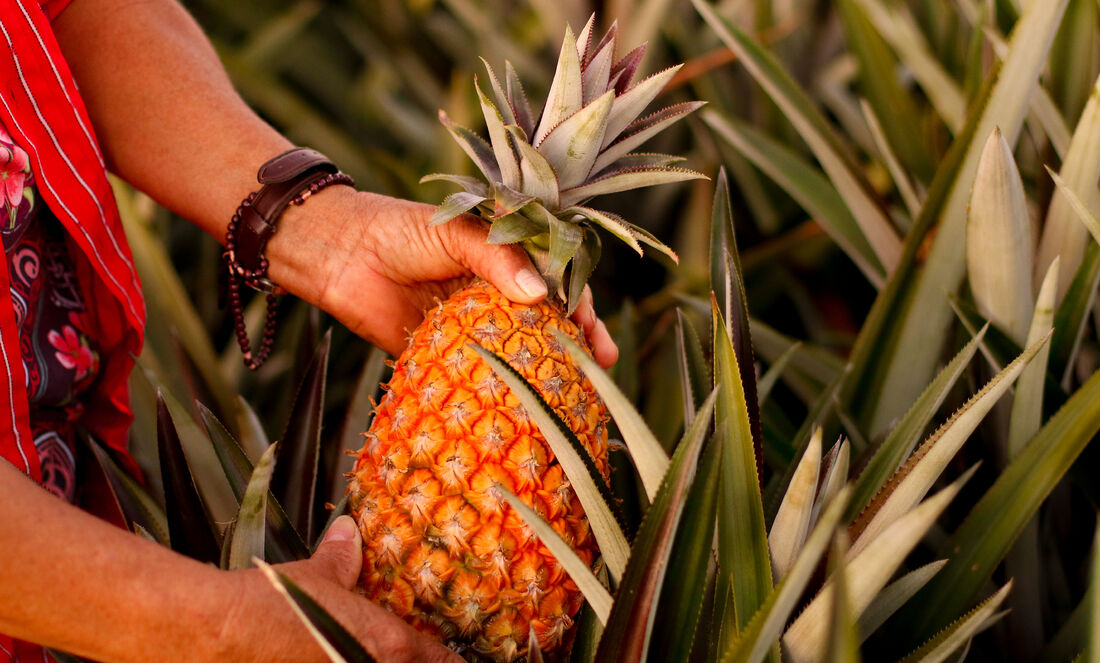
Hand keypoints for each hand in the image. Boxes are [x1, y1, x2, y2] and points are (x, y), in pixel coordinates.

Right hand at [218, 517, 460, 662]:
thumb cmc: (269, 606)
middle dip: (413, 662)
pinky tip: (320, 659)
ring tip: (352, 650)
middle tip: (402, 652)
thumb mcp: (315, 577)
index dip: (450, 662)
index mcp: (389, 648)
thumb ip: (341, 560)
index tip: (453, 659)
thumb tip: (348, 534)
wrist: (215, 635)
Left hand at [268, 187, 618, 366]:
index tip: (592, 325)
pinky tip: (521, 407)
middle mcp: (495, 297)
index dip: (579, 304)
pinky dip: (501, 393)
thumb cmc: (400, 230)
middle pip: (548, 323)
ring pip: (520, 354)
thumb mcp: (458, 232)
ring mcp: (473, 330)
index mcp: (505, 261)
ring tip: (574, 393)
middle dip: (577, 345)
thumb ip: (497, 257)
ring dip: (546, 373)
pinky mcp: (445, 359)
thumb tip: (539, 293)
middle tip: (601, 365)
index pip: (557, 282)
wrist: (340, 255)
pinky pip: (479, 377)